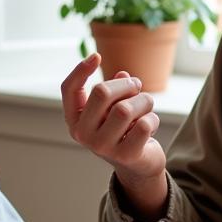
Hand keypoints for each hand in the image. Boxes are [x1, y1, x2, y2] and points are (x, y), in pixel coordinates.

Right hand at [60, 53, 167, 216]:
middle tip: (137, 86)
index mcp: (74, 120)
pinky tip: (150, 126)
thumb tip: (123, 77)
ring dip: (143, 101)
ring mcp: (103, 147)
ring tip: (146, 106)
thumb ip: (115, 90)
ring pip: (126, 108)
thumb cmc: (123, 129)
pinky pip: (144, 124)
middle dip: (126, 85)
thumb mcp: (113, 108)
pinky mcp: (126, 155)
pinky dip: (153, 119)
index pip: (69, 89)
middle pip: (102, 93)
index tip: (96, 56)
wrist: (138, 165)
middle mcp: (83, 134)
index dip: (81, 70)